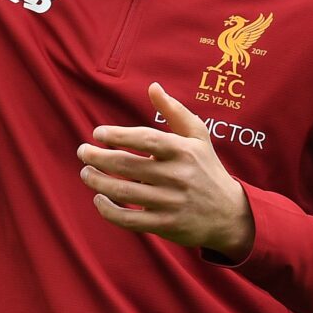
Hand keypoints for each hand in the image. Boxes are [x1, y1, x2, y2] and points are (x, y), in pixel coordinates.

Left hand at [76, 84, 254, 255]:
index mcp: (183, 151)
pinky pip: (128, 219)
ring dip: (97, 181)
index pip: (145, 139)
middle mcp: (177, 176)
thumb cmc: (208, 169)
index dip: (117, 135)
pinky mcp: (165, 225)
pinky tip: (99, 199)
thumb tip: (153, 87)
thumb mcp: (198, 137)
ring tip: (86, 173)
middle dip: (98, 158)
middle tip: (82, 152)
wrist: (229, 214)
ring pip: (123, 192)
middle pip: (127, 165)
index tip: (98, 134)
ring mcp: (170, 202)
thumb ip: (175, 111)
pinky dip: (108, 210)